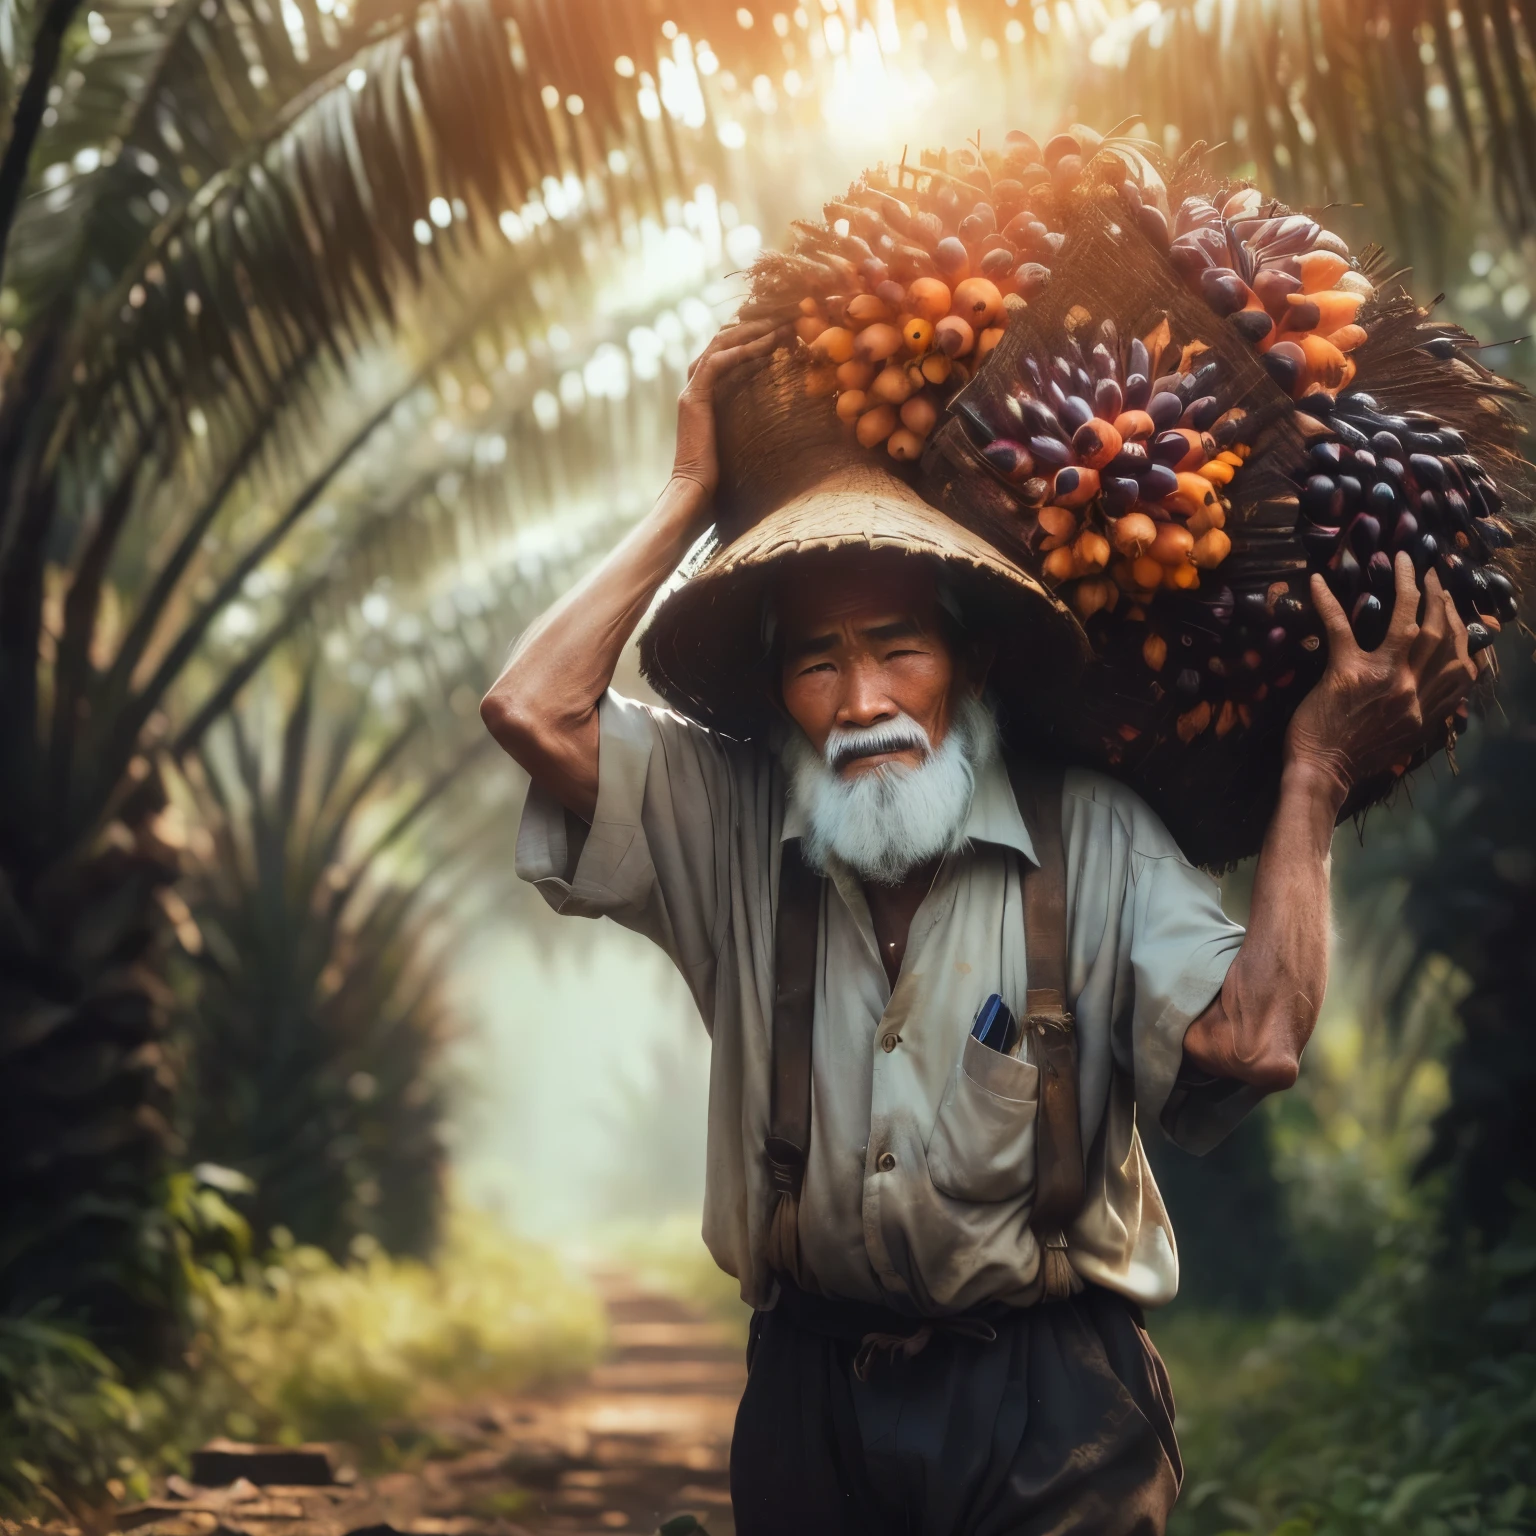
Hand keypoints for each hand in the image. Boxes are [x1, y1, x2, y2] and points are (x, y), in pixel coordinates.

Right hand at [671, 318, 788, 497]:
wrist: (695, 496)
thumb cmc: (721, 482)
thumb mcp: (744, 444)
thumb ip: (754, 426)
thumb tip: (787, 426)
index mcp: (706, 396)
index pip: (727, 353)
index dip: (753, 338)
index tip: (784, 331)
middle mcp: (695, 389)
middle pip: (722, 342)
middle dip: (753, 327)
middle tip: (785, 318)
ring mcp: (691, 392)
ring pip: (718, 346)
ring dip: (750, 331)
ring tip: (779, 324)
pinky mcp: (693, 399)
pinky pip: (716, 364)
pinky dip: (741, 351)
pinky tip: (766, 343)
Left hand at [1284, 552, 1481, 802]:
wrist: (1322, 776)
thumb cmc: (1359, 759)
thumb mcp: (1409, 741)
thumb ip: (1431, 715)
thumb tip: (1447, 698)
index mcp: (1430, 706)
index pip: (1462, 660)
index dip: (1463, 628)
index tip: (1455, 606)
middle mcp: (1414, 688)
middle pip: (1438, 632)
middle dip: (1439, 597)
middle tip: (1431, 572)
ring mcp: (1382, 679)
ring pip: (1405, 620)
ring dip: (1407, 585)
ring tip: (1402, 560)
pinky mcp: (1345, 673)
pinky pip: (1339, 628)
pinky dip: (1327, 602)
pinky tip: (1316, 582)